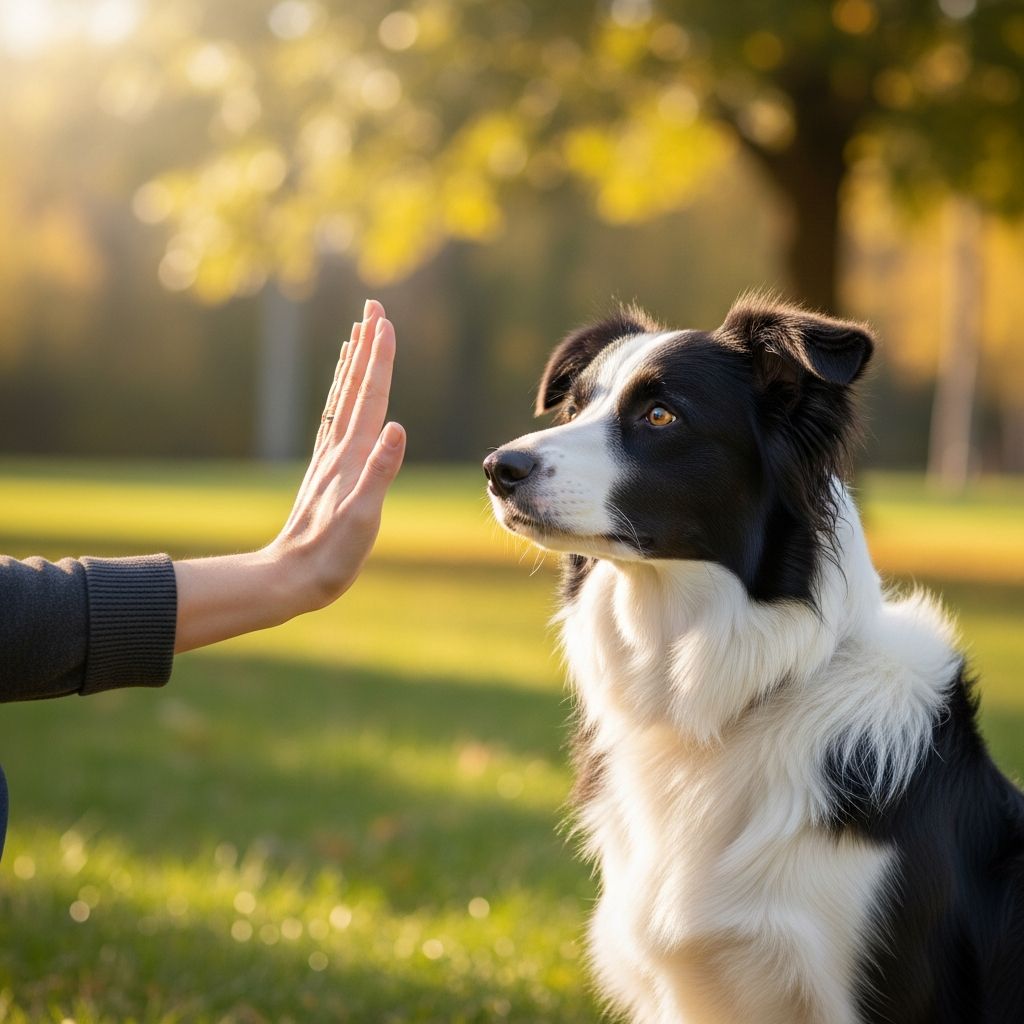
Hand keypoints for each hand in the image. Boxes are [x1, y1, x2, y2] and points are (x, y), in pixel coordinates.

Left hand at [270, 299, 405, 607]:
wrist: (290, 578)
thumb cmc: (331, 555)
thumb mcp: (363, 518)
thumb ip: (380, 472)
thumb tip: (397, 426)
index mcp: (351, 456)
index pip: (370, 396)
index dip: (379, 358)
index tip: (385, 321)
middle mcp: (339, 449)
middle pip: (355, 387)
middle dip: (366, 346)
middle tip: (373, 307)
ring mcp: (330, 459)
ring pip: (343, 399)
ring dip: (353, 364)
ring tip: (358, 334)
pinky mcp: (327, 473)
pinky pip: (336, 420)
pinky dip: (342, 396)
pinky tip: (345, 393)